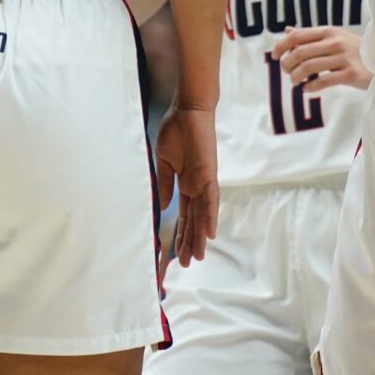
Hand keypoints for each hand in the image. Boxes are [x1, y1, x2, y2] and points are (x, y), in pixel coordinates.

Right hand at [154, 104, 217, 266]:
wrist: (188, 110)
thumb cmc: (176, 130)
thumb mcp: (164, 162)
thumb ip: (164, 184)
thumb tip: (163, 207)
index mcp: (185, 184)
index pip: (183, 215)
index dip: (180, 233)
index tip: (175, 253)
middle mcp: (197, 186)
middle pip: (194, 220)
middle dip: (190, 242)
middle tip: (187, 264)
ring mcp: (204, 181)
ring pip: (203, 215)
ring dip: (200, 236)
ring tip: (198, 256)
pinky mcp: (209, 173)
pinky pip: (211, 199)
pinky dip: (210, 216)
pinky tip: (209, 234)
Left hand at [273, 26, 371, 90]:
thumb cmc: (356, 51)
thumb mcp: (334, 37)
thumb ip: (311, 36)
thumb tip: (287, 31)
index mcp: (329, 31)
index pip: (297, 35)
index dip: (280, 45)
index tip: (274, 56)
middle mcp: (335, 42)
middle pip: (299, 53)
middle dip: (286, 64)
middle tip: (286, 73)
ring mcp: (343, 58)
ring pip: (308, 68)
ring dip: (295, 77)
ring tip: (295, 83)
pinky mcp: (350, 74)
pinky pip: (322, 81)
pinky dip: (310, 87)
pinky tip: (307, 89)